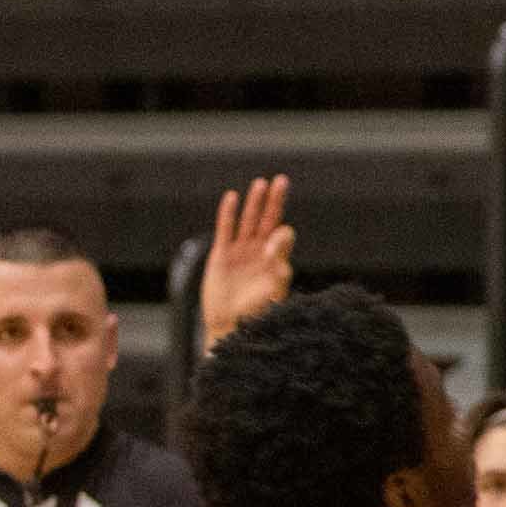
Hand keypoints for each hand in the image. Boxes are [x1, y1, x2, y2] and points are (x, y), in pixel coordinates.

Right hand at [201, 175, 294, 350]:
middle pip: (268, 220)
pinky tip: (232, 197)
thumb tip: (282, 237)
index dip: (281, 234)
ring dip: (254, 203)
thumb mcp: (273, 289)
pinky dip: (228, 214)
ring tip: (261, 183)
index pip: (283, 236)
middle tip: (282, 181)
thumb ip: (280, 265)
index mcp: (277, 260)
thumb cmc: (257, 312)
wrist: (231, 326)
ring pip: (248, 221)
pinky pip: (226, 229)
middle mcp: (260, 252)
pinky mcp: (222, 255)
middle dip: (274, 201)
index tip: (276, 239)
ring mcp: (241, 252)